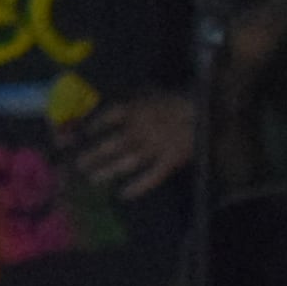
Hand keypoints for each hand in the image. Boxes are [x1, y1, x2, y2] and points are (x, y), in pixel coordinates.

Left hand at [68, 89, 200, 201]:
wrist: (208, 110)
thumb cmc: (184, 97)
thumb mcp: (158, 91)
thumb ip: (142, 95)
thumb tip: (129, 95)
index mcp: (138, 108)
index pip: (109, 116)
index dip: (95, 124)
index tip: (84, 133)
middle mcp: (141, 129)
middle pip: (111, 144)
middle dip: (94, 154)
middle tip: (78, 164)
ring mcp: (155, 147)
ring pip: (126, 162)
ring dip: (108, 171)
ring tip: (92, 179)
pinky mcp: (170, 161)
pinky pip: (151, 176)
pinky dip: (137, 186)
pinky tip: (123, 194)